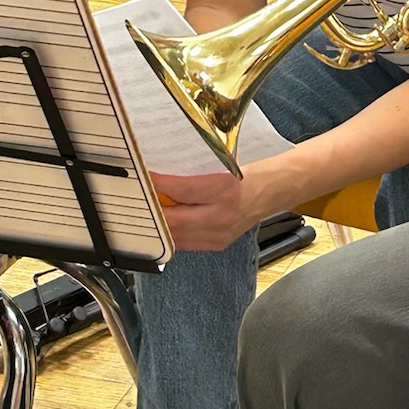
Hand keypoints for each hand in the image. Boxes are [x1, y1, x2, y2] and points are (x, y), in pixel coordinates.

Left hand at [151, 166, 271, 251]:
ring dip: (158, 225)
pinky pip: (185, 243)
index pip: (182, 190)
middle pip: (174, 220)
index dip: (158, 185)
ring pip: (176, 236)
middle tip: (137, 199)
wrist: (271, 191)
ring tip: (145, 212)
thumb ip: (193, 171)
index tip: (143, 177)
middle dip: (152, 210)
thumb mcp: (223, 164)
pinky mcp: (217, 244)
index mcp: (225, 189)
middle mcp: (222, 215)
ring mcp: (219, 234)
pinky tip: (164, 223)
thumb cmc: (247, 173)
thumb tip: (162, 172)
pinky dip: (171, 233)